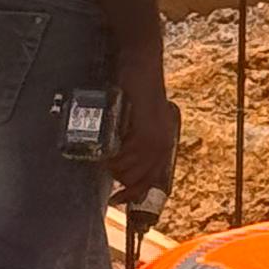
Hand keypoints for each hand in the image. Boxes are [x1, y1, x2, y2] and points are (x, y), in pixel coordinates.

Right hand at [114, 68, 180, 216]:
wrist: (142, 67)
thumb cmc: (134, 91)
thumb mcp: (137, 122)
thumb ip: (133, 143)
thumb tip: (120, 167)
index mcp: (162, 146)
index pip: (149, 181)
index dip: (132, 194)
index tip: (115, 200)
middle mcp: (163, 146)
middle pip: (137, 179)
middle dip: (118, 176)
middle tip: (105, 163)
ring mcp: (156, 141)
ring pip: (129, 169)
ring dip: (114, 164)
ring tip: (106, 150)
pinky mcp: (146, 133)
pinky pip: (127, 156)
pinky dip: (115, 154)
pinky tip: (109, 145)